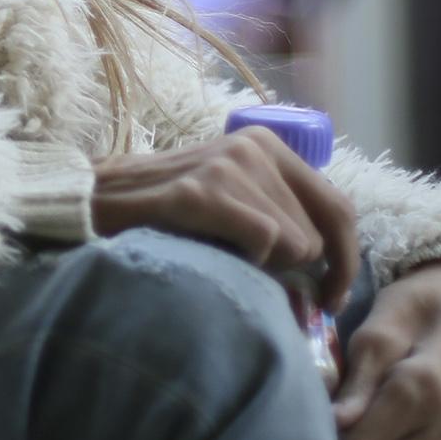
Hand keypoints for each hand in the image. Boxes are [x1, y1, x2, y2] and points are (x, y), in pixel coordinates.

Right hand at [90, 128, 360, 311]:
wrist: (93, 201)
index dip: (347, 257)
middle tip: (280, 291)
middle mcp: (254, 147)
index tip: (332, 296)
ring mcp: (228, 166)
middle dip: (305, 271)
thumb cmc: (166, 211)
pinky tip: (215, 255)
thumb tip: (331, 266)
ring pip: (295, 243)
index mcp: (267, 144)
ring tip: (225, 257)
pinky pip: (264, 242)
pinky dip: (249, 261)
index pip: (338, 205)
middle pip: (320, 232)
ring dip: (268, 267)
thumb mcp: (231, 197)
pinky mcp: (201, 193)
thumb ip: (279, 213)